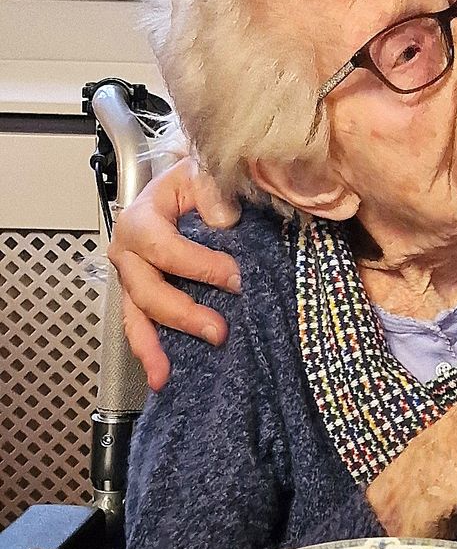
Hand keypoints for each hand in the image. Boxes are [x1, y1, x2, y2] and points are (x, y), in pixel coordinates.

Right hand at [107, 157, 241, 389]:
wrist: (191, 186)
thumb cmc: (198, 182)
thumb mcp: (205, 174)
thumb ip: (213, 191)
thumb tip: (222, 221)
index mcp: (141, 220)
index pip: (165, 249)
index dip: (200, 267)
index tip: (235, 279)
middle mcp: (128, 252)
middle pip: (147, 289)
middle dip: (182, 313)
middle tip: (219, 331)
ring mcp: (133, 277)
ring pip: (136, 315)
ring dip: (153, 346)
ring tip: (165, 374)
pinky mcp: (144, 295)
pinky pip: (141, 325)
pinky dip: (150, 350)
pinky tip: (162, 374)